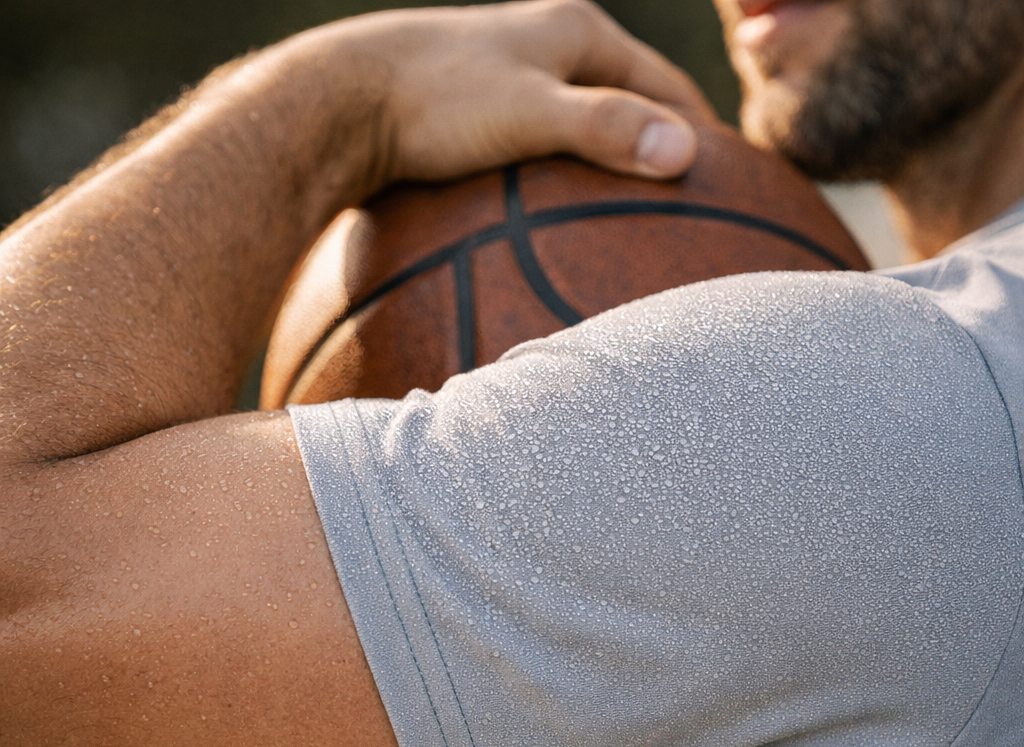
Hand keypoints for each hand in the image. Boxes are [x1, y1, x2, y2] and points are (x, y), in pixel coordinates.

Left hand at [354, 0, 714, 183]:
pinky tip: (558, 212)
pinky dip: (563, 173)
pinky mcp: (476, 105)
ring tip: (628, 214)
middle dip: (655, 144)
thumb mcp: (532, 113)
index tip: (723, 181)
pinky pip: (540, 143)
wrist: (341, 99)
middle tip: (682, 202)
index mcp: (575, 29)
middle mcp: (545, 39)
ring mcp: (510, 72)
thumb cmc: (437, 102)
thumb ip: (607, 128)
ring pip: (581, 121)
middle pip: (626, 99)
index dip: (697, 130)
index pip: (664, 83)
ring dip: (607, 160)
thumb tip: (685, 154)